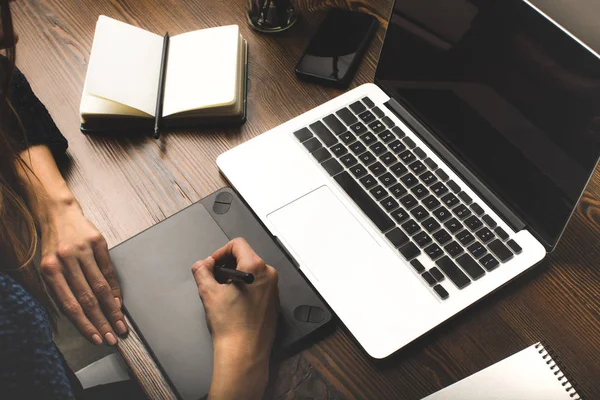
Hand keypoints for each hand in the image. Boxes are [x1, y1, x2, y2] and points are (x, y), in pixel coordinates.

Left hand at [39, 200, 127, 345]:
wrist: (59, 213)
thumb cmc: (54, 246)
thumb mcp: (48, 267)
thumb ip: (60, 290)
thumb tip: (79, 318)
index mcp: (49, 270)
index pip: (69, 304)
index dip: (84, 323)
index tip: (96, 338)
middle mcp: (65, 260)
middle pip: (87, 298)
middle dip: (101, 321)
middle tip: (112, 337)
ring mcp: (83, 251)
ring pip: (100, 286)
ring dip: (112, 309)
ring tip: (120, 325)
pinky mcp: (98, 242)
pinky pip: (109, 270)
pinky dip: (115, 289)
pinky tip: (118, 303)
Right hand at [192, 238, 278, 399]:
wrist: (244, 352)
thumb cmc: (231, 325)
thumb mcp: (209, 293)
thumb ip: (202, 271)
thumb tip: (202, 264)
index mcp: (256, 268)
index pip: (238, 244)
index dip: (220, 252)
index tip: (212, 265)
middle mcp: (269, 275)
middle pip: (245, 257)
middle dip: (227, 265)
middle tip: (214, 279)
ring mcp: (274, 289)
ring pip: (252, 272)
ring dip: (235, 277)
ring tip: (223, 293)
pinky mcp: (274, 301)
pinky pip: (259, 285)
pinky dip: (245, 288)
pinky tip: (234, 303)